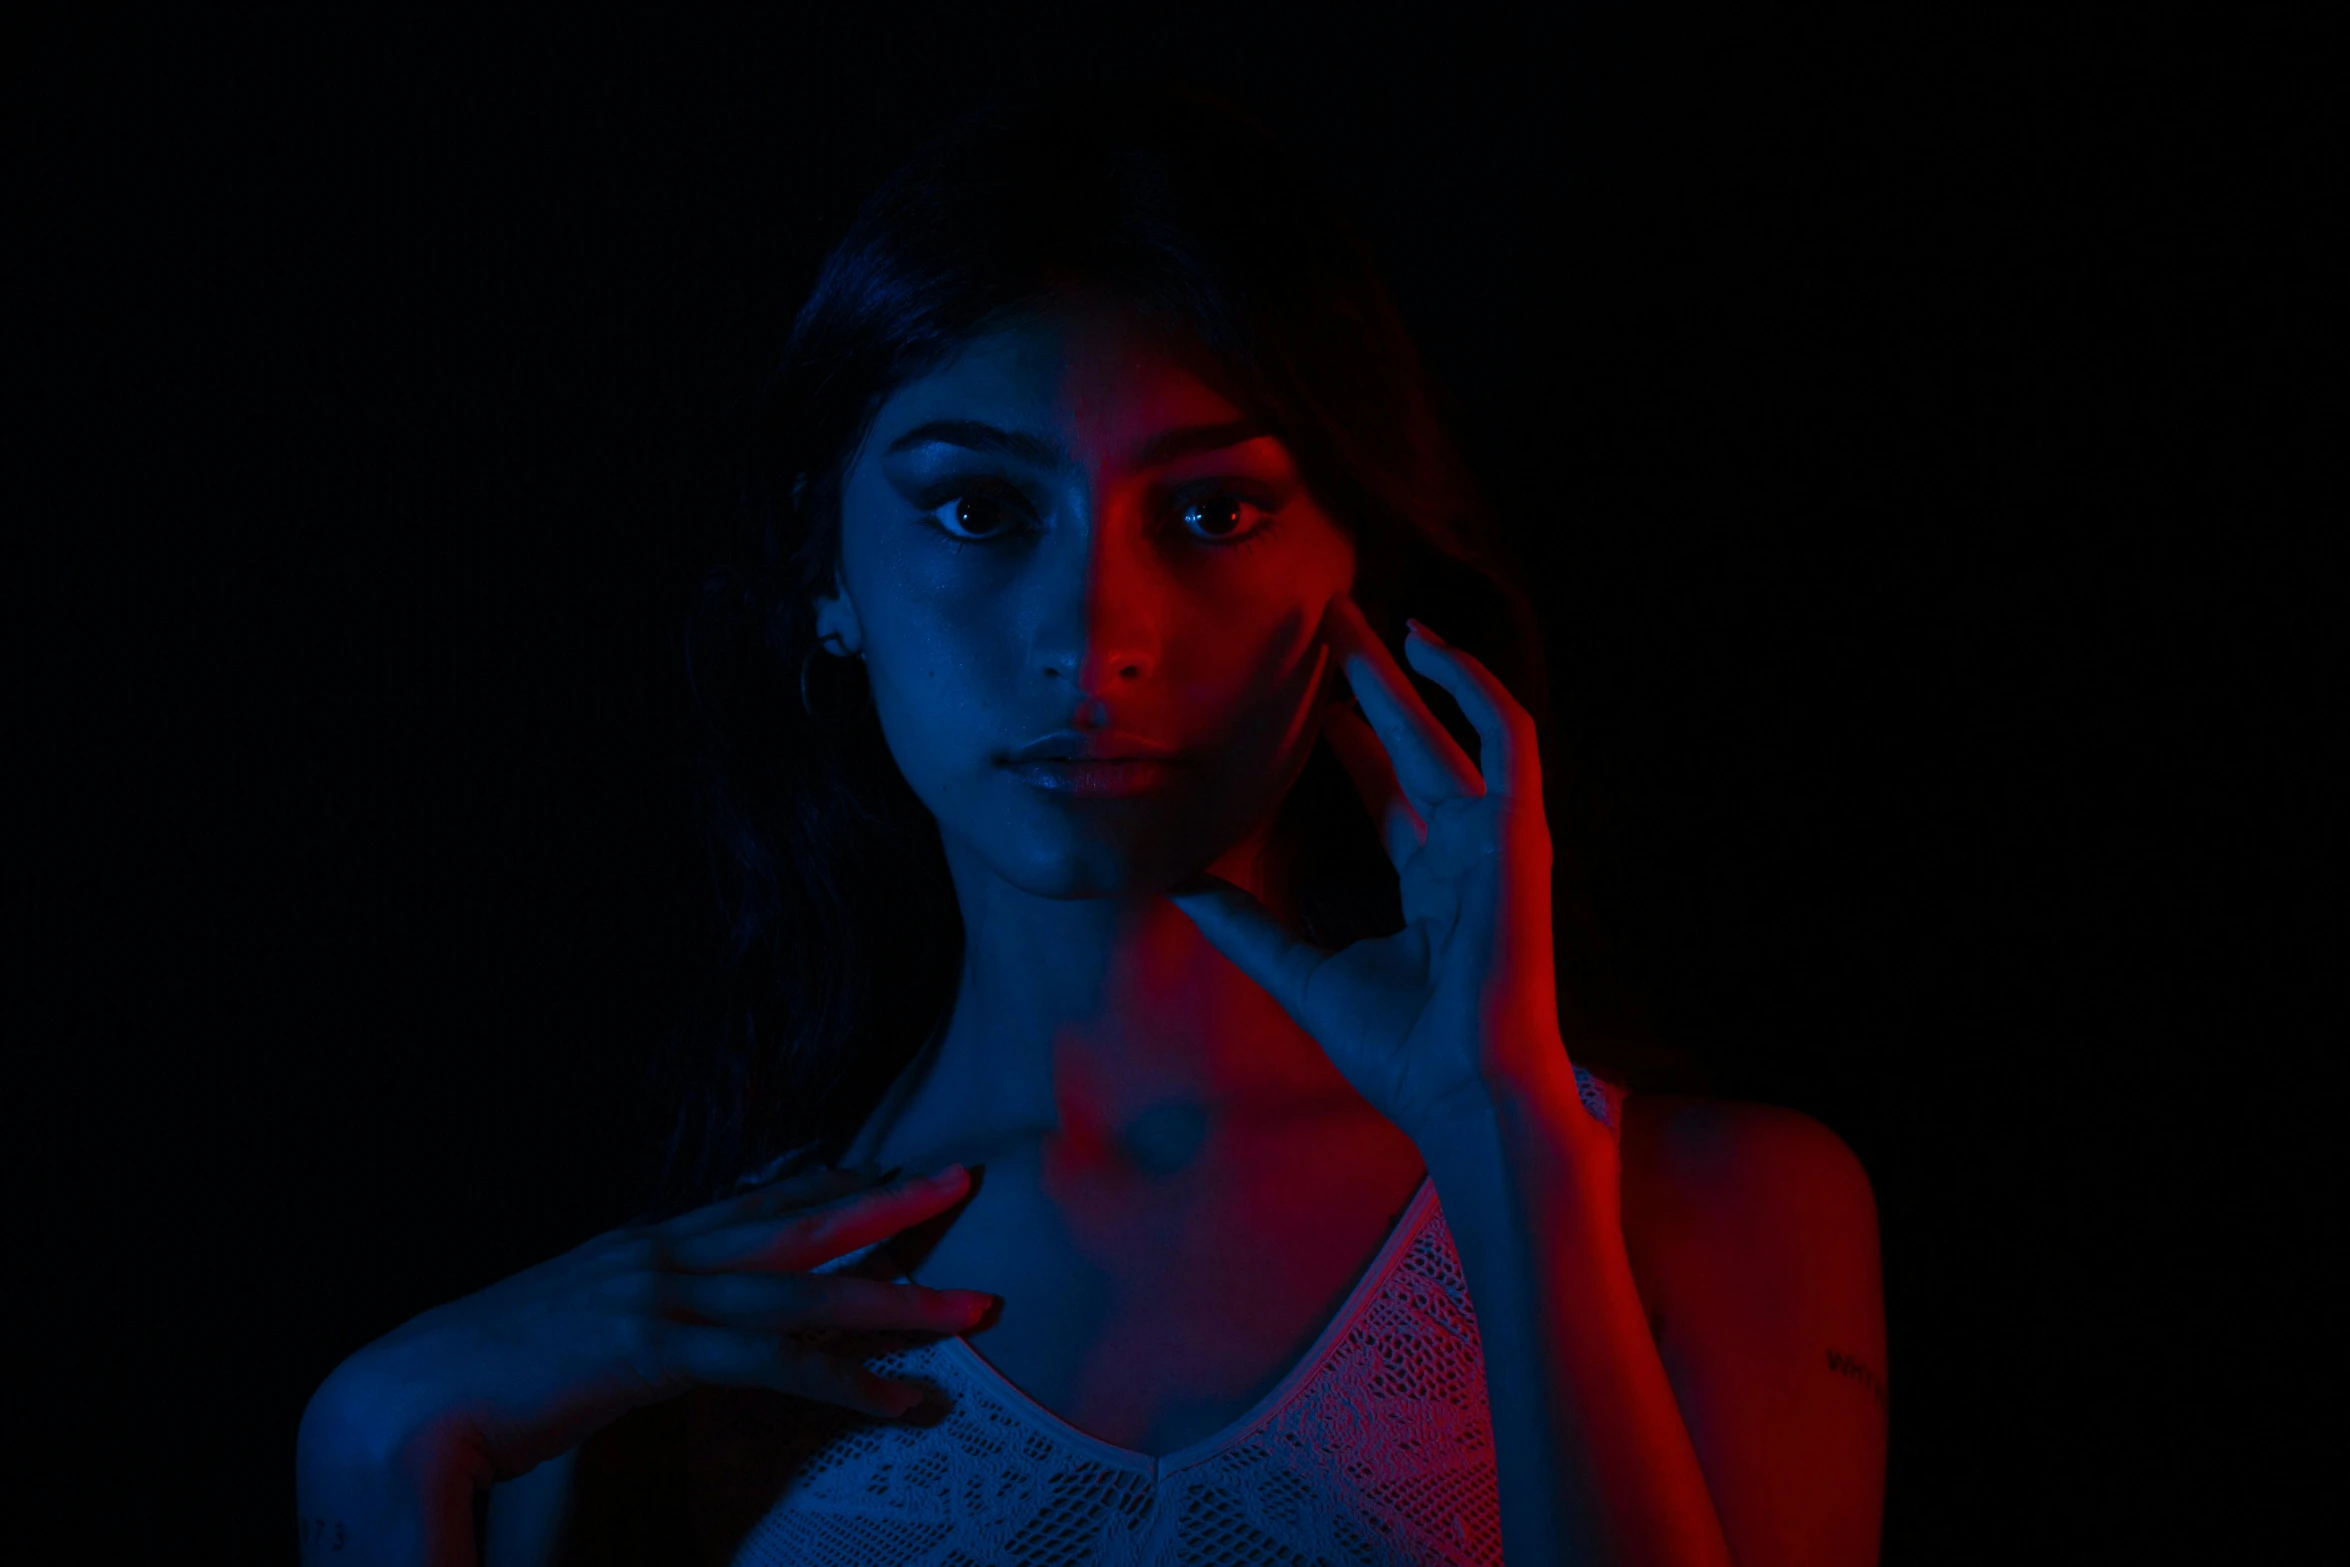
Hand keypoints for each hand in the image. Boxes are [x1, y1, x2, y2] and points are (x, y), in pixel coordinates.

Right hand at [299, 1164, 994, 1495]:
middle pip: (795, 1219)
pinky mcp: (654, 1350)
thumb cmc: (465, 1381)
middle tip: (960, 1180)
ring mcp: (656, 1295)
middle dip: (885, 1199)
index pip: (748, 1201)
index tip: (878, 1166)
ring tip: (969, 1308)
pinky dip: (845, 1380)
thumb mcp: (556, 1329)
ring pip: (805, 1290)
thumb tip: (645, 1335)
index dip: (819, 1181)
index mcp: (633, 1245)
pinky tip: (900, 1398)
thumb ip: (612, 1322)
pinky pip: (775, 1363)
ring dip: (895, 1299)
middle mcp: (654, 1253)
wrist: (394, 1402)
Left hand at [1168, 597, 1578, 1149]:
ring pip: (1454, 730)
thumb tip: (1179, 886)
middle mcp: (1465, 854)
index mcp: (1428, 888)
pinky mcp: (1519, 833)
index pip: (1391, 793)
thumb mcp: (1301, 974)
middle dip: (1375, 685)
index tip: (1310, 700)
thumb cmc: (1399, 1051)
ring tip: (1363, 618)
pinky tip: (1430, 646)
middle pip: (1417, 747)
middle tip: (1330, 624)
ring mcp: (1496, 841)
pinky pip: (1509, 739)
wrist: (1462, 1092)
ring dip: (1413, 672)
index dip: (1354, 742)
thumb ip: (1247, 927)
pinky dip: (1475, 687)